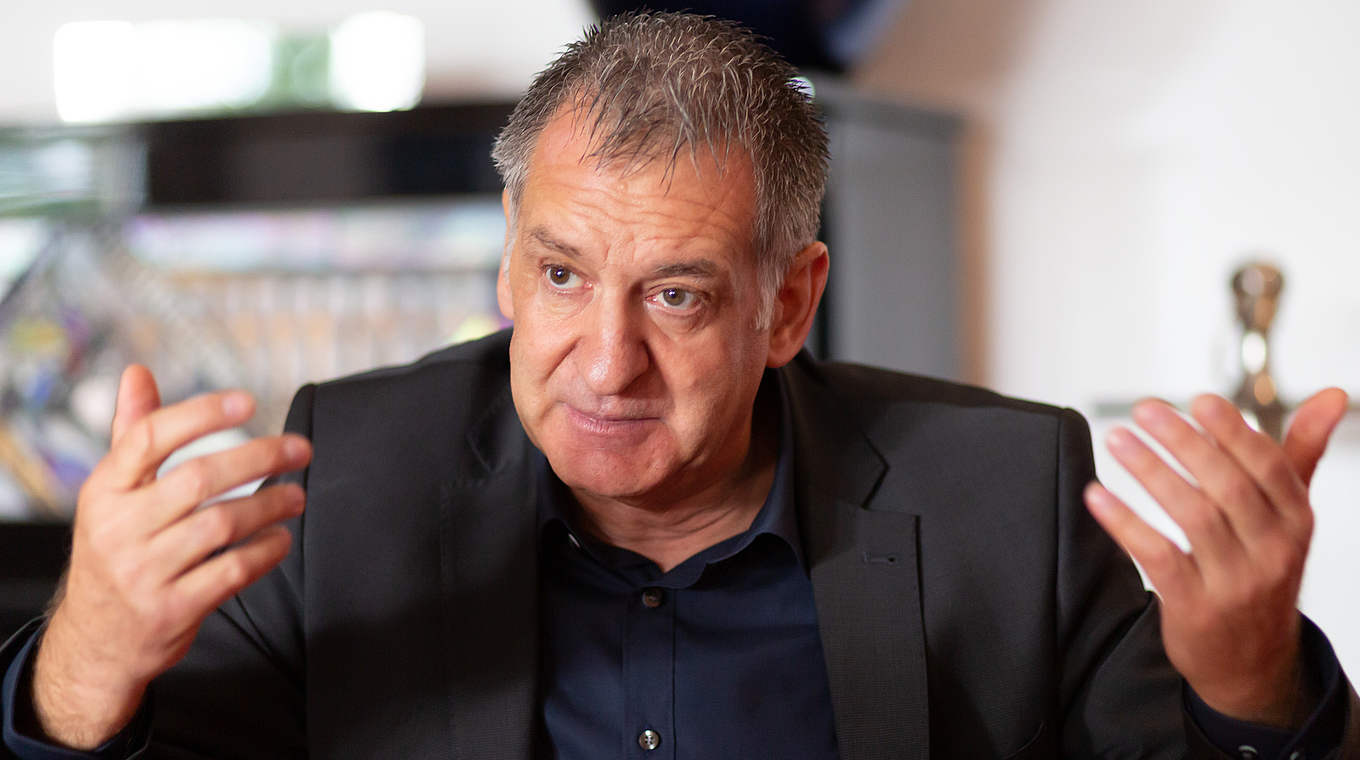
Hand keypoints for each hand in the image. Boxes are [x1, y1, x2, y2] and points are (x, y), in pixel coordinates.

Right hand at [30, 366, 311, 748]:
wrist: (95, 641)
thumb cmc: (114, 550)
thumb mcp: (110, 494)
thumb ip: (131, 433)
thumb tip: (138, 372)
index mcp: (104, 491)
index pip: (150, 438)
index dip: (201, 414)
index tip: (248, 401)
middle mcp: (119, 528)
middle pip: (198, 478)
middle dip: (258, 458)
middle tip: (299, 449)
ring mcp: (144, 572)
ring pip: (220, 525)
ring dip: (269, 505)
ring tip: (297, 496)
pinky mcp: (172, 609)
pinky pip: (231, 572)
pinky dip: (265, 551)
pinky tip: (281, 538)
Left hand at [1084, 388, 1348, 726]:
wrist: (1251, 662)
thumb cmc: (1263, 569)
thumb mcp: (1288, 515)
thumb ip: (1299, 453)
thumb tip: (1333, 394)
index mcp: (1295, 521)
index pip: (1269, 468)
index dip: (1234, 432)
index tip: (1199, 400)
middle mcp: (1271, 551)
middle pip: (1228, 487)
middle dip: (1185, 443)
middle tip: (1146, 410)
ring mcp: (1234, 582)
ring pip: (1193, 516)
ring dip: (1151, 472)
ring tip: (1118, 440)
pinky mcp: (1195, 606)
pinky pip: (1158, 556)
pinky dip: (1125, 523)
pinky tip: (1098, 495)